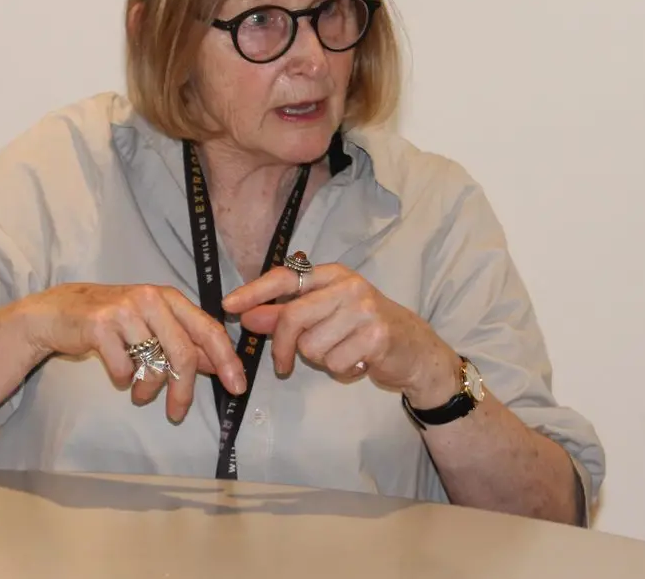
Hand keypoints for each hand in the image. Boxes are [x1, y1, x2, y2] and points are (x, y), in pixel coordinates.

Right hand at [23, 283, 246, 421]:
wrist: (58, 312)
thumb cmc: (111, 320)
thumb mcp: (151, 324)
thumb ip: (183, 341)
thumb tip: (219, 365)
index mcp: (168, 297)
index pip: (208, 329)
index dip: (226, 359)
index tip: (237, 387)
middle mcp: (150, 299)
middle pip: (183, 354)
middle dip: (184, 391)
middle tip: (178, 413)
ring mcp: (124, 310)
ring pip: (153, 365)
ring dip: (149, 390)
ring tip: (141, 395)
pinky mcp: (100, 325)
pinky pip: (124, 369)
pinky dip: (124, 380)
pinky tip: (118, 374)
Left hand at [221, 262, 459, 402]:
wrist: (416, 350)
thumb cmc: (363, 329)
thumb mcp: (325, 316)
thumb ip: (285, 315)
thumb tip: (247, 316)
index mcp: (333, 274)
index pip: (285, 277)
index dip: (255, 292)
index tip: (228, 306)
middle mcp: (348, 286)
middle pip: (293, 317)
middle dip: (281, 346)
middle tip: (281, 366)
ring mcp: (364, 310)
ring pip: (311, 346)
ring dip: (319, 360)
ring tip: (340, 353)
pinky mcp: (376, 337)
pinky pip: (334, 362)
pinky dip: (339, 370)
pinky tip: (357, 362)